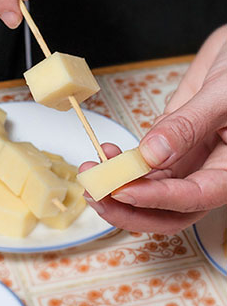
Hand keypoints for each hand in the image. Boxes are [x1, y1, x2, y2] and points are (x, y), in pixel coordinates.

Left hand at [80, 25, 226, 233]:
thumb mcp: (221, 96)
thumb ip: (188, 125)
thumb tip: (152, 154)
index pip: (194, 198)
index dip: (156, 198)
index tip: (123, 191)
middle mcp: (208, 172)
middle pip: (168, 209)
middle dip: (129, 209)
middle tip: (98, 195)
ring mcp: (187, 161)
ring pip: (151, 190)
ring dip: (118, 187)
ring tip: (91, 173)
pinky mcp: (170, 148)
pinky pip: (144, 165)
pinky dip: (121, 164)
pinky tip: (105, 152)